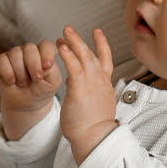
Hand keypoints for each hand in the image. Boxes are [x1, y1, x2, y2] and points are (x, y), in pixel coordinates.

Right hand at [0, 40, 60, 138]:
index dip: (46, 53)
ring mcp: (14, 55)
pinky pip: (1, 60)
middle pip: (29, 47)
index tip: (47, 66)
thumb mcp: (52, 82)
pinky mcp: (1, 62)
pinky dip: (7, 72)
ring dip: (20, 72)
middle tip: (36, 79)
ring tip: (23, 83)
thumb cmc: (41, 91)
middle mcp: (29, 51)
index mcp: (43, 53)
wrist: (26, 104)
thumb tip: (44, 63)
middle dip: (33, 65)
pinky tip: (12, 81)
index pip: (46, 45)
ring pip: (15, 53)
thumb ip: (52, 70)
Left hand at [55, 26, 117, 162]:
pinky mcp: (80, 90)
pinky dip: (68, 56)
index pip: (105, 59)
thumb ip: (87, 91)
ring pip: (83, 57)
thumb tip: (76, 84)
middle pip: (92, 54)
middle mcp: (100, 81)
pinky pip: (74, 68)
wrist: (94, 138)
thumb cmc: (93, 127)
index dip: (101, 44)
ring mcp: (91, 84)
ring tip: (63, 32)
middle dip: (80, 39)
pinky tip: (61, 47)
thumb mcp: (94, 105)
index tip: (97, 31)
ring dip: (73, 42)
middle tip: (69, 28)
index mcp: (104, 84)